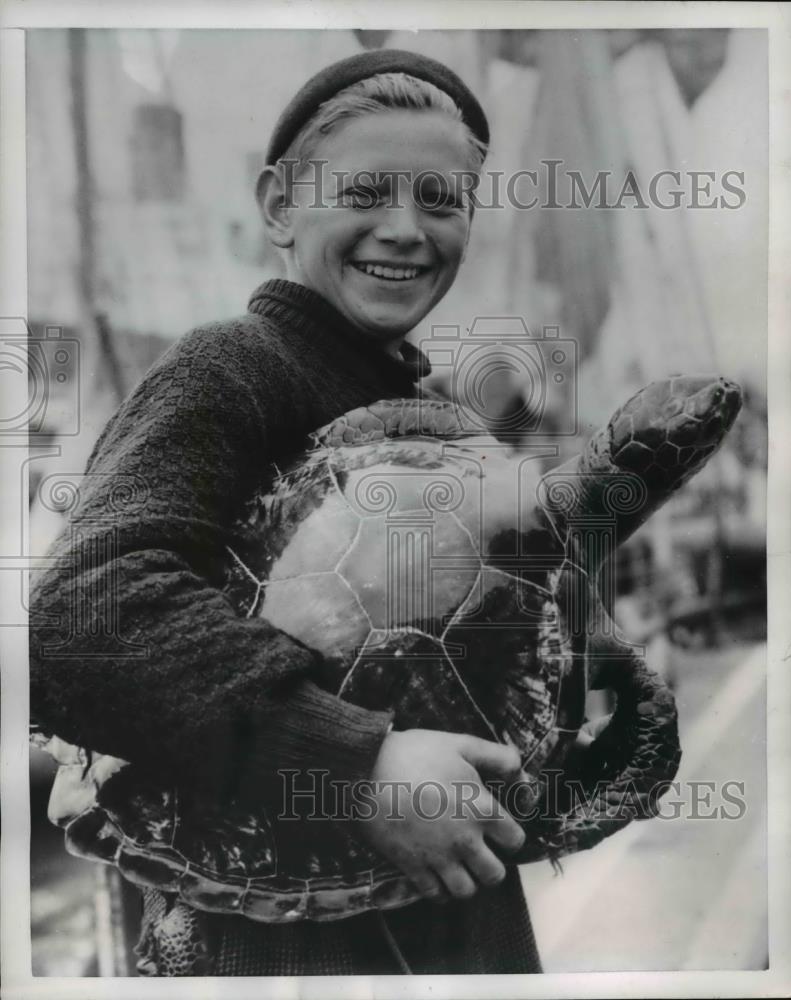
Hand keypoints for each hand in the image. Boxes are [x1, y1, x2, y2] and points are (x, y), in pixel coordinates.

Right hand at [355, 729, 526, 901]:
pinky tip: (435, 873)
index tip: (498, 829)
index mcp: (481, 810)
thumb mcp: (460, 744)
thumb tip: (521, 771)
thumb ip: (496, 756)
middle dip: (492, 864)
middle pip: (495, 875)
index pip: (516, 841)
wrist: (366, 771)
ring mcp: (438, 858)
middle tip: (480, 851)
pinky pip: (435, 895)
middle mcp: (465, 841)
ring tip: (459, 866)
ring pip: (467, 891)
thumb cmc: (414, 754)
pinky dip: (439, 890)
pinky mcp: (412, 868)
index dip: (510, 835)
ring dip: (467, 881)